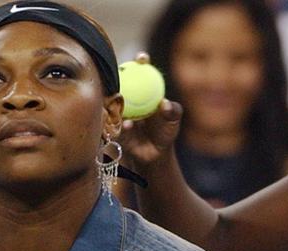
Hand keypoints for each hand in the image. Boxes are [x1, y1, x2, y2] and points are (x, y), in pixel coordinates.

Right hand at [118, 55, 182, 169]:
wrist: (154, 153)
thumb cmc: (165, 132)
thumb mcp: (173, 120)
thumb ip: (173, 111)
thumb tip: (165, 104)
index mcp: (144, 90)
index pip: (142, 71)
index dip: (141, 62)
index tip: (142, 59)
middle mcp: (129, 98)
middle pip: (123, 81)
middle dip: (120, 75)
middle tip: (125, 75)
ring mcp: (120, 112)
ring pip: (115, 102)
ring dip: (117, 99)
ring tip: (122, 97)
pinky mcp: (114, 127)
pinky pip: (116, 124)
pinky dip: (122, 123)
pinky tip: (128, 125)